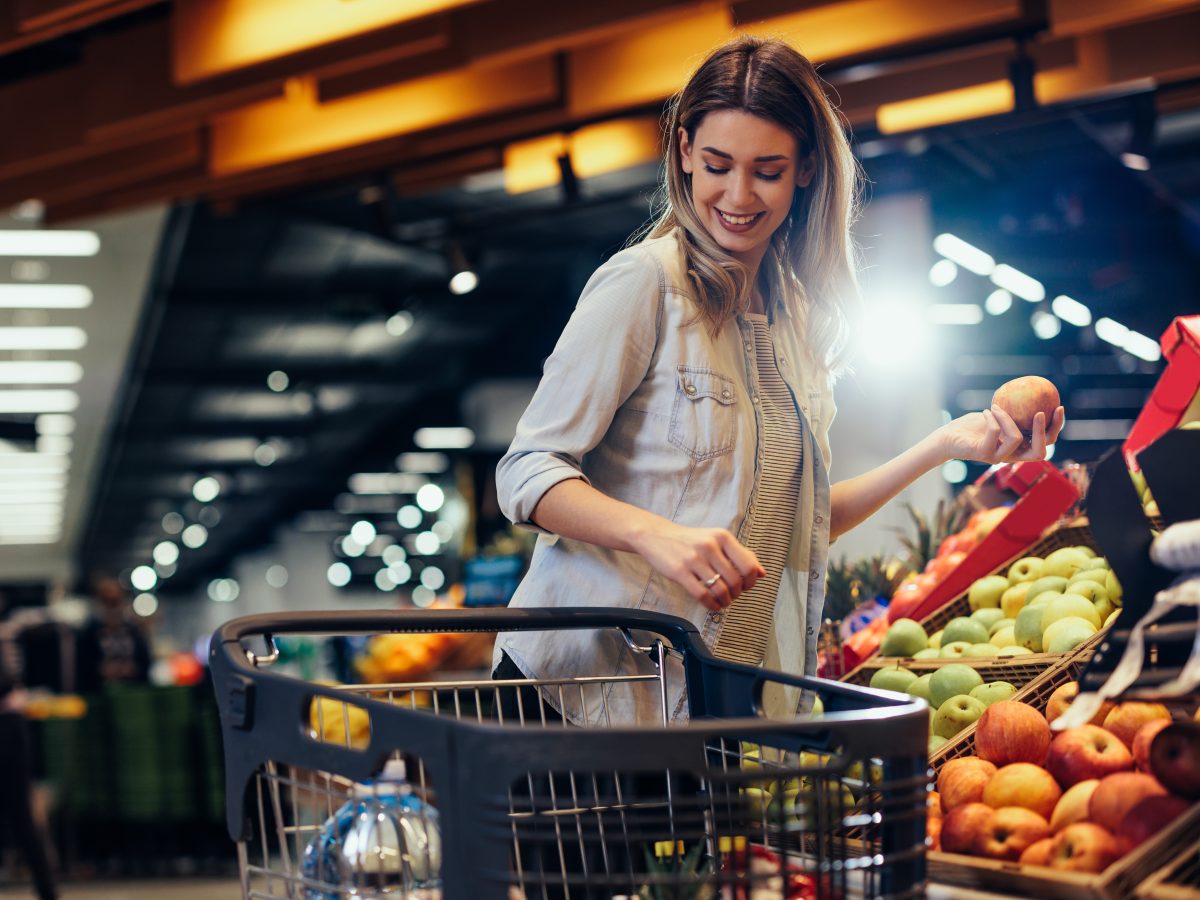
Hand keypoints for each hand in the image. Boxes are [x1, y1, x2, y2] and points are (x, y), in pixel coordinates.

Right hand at [633, 522, 765, 611]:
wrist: (657, 536)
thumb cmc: (690, 540)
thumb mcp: (716, 539)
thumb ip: (740, 554)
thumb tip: (762, 573)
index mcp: (722, 537)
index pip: (748, 565)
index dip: (751, 581)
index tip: (746, 586)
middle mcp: (709, 546)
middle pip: (734, 581)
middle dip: (736, 594)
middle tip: (732, 596)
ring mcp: (694, 559)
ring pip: (719, 589)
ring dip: (725, 601)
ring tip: (723, 601)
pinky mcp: (680, 572)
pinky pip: (702, 595)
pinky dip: (711, 605)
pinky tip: (712, 605)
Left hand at [938, 405, 1064, 463]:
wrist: (947, 438)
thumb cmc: (972, 426)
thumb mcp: (997, 415)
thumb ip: (1015, 409)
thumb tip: (1033, 391)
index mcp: (1019, 448)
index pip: (1045, 443)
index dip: (1056, 428)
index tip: (1058, 406)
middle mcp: (1011, 456)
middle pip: (1040, 452)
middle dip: (1044, 432)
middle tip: (1041, 411)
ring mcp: (998, 457)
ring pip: (1016, 438)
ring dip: (1008, 418)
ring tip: (996, 407)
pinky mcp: (984, 454)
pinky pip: (995, 432)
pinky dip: (992, 418)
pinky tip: (986, 411)